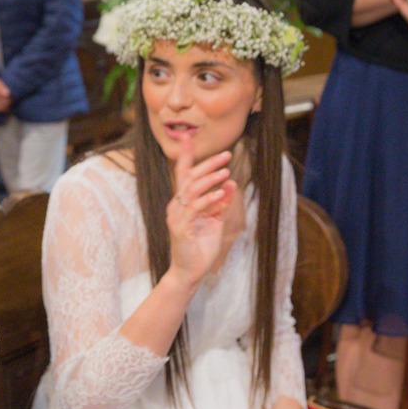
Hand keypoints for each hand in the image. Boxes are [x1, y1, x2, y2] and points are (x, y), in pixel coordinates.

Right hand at [167, 134, 236, 287]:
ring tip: (225, 172)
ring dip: (209, 179)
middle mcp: (176, 205)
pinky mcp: (180, 228)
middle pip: (190, 177)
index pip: (183, 174)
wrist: (189, 272)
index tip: (187, 137)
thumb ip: (220, 202)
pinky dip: (208, 199)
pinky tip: (221, 194)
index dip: (186, 155)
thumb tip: (230, 184)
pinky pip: (195, 208)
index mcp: (183, 202)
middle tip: (226, 155)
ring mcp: (177, 216)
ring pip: (192, 190)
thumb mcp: (215, 220)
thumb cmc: (200, 247)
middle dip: (208, 164)